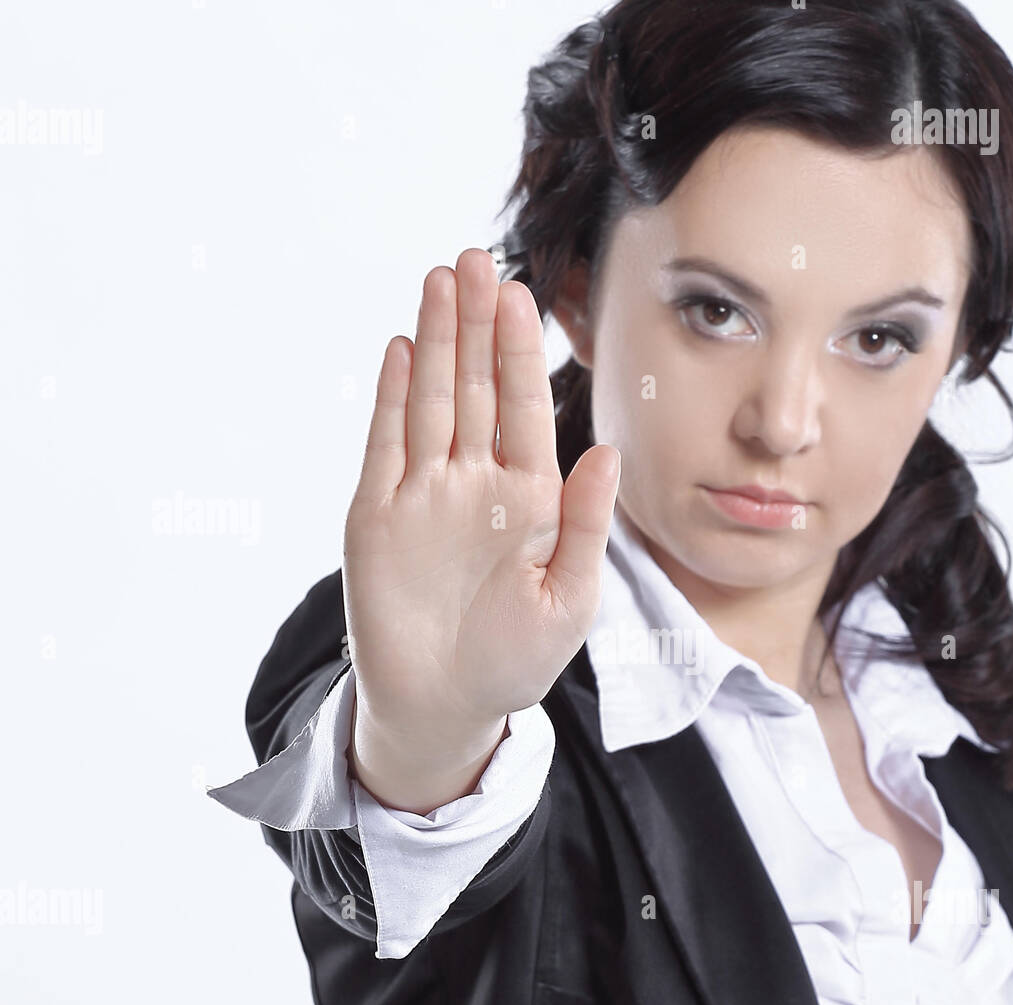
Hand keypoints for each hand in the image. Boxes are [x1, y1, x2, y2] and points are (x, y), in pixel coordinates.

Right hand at [342, 248, 619, 754]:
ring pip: (430, 402)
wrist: (443, 708)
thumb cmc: (516, 660)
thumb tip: (608, 452)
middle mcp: (476, 484)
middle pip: (474, 388)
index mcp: (530, 499)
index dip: (520, 353)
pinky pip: (385, 445)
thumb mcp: (569, 598)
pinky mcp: (376, 515)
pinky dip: (392, 397)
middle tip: (477, 260)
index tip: (522, 296)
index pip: (524, 409)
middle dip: (477, 326)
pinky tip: (399, 347)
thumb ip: (586, 524)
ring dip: (434, 342)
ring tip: (440, 281)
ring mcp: (424, 495)